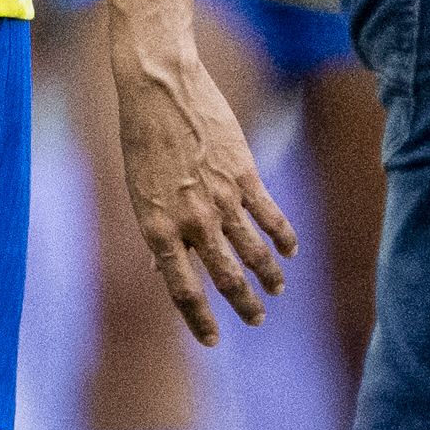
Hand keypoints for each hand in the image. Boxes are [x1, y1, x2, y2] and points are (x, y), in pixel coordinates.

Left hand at [112, 34, 296, 342]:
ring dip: (269, 276)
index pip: (182, 289)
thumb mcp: (139, 192)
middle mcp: (190, 221)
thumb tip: (163, 270)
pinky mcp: (245, 175)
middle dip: (244, 305)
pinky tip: (290, 252)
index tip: (213, 342)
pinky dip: (283, 238)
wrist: (158, 88)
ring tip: (276, 290)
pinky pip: (270, 217)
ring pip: (253, 252)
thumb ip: (157, 233)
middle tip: (256, 319)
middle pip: (225, 278)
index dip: (199, 320)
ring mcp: (220, 199)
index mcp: (157, 228)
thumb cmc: (141, 140)